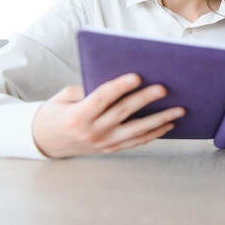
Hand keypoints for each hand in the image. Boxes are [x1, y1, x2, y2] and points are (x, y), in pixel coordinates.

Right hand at [32, 73, 184, 158]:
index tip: (136, 76)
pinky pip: (137, 141)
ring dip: (160, 120)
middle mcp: (92, 132)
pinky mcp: (111, 149)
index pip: (102, 98)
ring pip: (136, 131)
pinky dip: (155, 133)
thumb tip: (121, 80)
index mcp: (77, 116)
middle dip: (145, 99)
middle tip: (164, 89)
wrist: (44, 141)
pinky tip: (169, 124)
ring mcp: (103, 143)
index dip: (119, 87)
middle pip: (123, 113)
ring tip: (179, 109)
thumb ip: (88, 88)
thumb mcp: (64, 97)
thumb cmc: (57, 112)